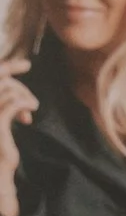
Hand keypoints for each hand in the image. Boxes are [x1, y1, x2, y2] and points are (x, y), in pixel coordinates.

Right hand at [0, 50, 34, 215]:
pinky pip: (12, 103)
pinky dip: (25, 103)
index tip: (26, 64)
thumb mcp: (5, 125)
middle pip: (1, 82)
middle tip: (33, 103)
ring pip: (7, 91)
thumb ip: (9, 108)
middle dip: (20, 87)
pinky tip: (32, 111)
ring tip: (33, 108)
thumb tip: (25, 100)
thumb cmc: (2, 151)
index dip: (9, 66)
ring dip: (24, 96)